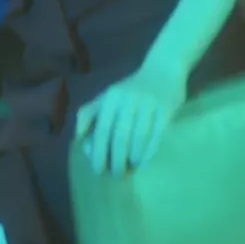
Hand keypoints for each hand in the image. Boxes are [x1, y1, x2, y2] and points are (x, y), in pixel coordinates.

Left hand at [75, 60, 187, 176]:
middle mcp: (128, 99)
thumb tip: (78, 137)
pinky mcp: (166, 109)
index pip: (102, 129)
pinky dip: (149, 151)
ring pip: (138, 137)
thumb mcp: (107, 95)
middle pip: (120, 136)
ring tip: (130, 168)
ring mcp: (148, 103)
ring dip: (133, 157)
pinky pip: (157, 135)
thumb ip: (90, 113)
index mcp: (111, 97)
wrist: (163, 68)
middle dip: (116, 159)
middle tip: (116, 174)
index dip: (98, 152)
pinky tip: (144, 162)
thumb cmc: (131, 89)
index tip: (98, 170)